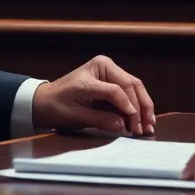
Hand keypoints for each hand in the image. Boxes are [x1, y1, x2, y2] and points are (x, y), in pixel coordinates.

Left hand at [32, 55, 155, 134]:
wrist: (44, 102)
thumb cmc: (56, 105)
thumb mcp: (75, 114)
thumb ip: (99, 118)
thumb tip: (121, 125)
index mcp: (97, 68)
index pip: (117, 88)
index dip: (127, 106)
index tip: (134, 124)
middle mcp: (106, 67)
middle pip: (131, 85)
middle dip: (141, 108)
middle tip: (146, 128)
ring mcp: (111, 74)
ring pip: (135, 89)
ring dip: (143, 108)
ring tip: (149, 126)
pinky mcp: (113, 84)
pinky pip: (130, 94)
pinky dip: (137, 108)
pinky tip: (143, 121)